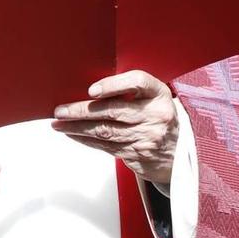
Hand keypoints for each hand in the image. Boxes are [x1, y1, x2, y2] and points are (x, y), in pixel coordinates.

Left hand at [52, 71, 177, 187]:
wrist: (179, 152)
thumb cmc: (159, 118)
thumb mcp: (154, 98)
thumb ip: (131, 90)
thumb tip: (90, 90)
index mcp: (159, 94)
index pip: (138, 82)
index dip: (114, 84)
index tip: (92, 90)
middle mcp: (155, 115)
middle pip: (113, 111)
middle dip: (82, 111)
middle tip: (61, 110)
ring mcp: (146, 137)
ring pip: (105, 131)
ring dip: (77, 127)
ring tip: (59, 123)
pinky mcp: (137, 155)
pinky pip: (106, 146)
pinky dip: (86, 140)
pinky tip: (74, 134)